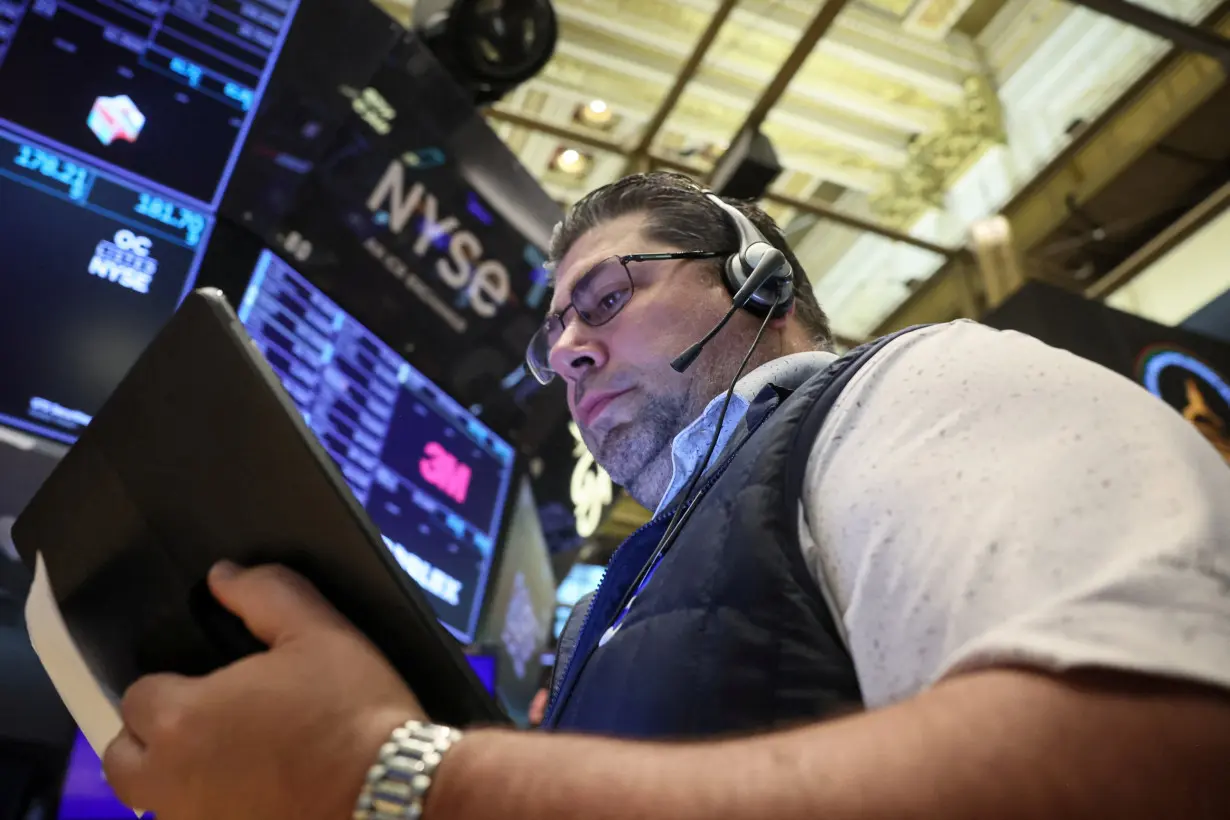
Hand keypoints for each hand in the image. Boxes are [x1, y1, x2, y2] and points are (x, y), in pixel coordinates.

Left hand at [103, 562, 423, 819]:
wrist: (391, 789)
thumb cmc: (354, 711)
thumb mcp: (320, 631)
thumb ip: (266, 593)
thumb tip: (224, 576)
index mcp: (185, 717)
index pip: (139, 695)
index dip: (174, 683)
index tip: (212, 683)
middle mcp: (172, 778)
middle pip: (124, 758)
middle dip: (152, 737)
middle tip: (204, 722)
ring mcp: (195, 818)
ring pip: (153, 797)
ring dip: (173, 775)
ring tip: (227, 757)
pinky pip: (192, 818)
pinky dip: (209, 804)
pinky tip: (252, 786)